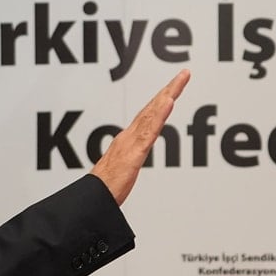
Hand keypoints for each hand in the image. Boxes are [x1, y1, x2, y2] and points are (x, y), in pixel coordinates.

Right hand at [90, 69, 189, 204]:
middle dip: (170, 89)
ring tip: (180, 81)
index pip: (149, 115)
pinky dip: (159, 115)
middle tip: (185, 73)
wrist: (90, 201)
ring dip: (167, 96)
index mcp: (128, 140)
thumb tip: (131, 161)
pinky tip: (169, 102)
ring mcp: (130, 143)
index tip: (175, 86)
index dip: (162, 99)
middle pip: (152, 108)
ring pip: (152, 115)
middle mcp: (129, 137)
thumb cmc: (104, 189)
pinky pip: (148, 132)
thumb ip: (127, 162)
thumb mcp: (122, 173)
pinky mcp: (132, 154)